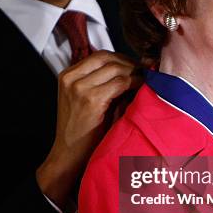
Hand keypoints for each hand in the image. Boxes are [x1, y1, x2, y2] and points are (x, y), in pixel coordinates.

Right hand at [36, 51, 141, 207]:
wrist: (68, 156)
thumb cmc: (80, 132)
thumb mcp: (84, 101)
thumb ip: (101, 84)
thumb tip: (133, 69)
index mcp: (67, 76)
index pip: (100, 56)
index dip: (121, 59)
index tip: (136, 67)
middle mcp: (71, 78)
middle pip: (108, 58)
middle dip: (130, 63)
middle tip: (145, 72)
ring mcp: (80, 88)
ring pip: (116, 68)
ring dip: (134, 72)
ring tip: (146, 80)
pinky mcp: (91, 99)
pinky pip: (120, 83)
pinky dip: (135, 83)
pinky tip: (141, 88)